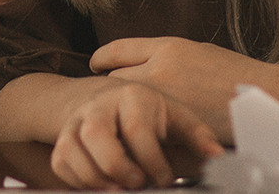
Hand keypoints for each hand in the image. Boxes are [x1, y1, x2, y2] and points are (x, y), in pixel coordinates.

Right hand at [51, 78, 223, 189]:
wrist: (105, 98)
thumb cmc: (147, 112)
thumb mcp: (175, 115)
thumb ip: (197, 135)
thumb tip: (218, 157)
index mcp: (132, 95)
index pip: (136, 127)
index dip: (151, 159)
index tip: (165, 179)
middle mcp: (99, 104)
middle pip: (96, 134)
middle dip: (117, 166)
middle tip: (137, 183)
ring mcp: (77, 120)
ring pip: (71, 148)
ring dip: (95, 177)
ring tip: (118, 189)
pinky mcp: (62, 136)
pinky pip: (60, 161)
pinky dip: (77, 180)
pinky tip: (101, 185)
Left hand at [90, 36, 265, 142]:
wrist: (268, 99)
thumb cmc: (235, 74)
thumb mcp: (196, 51)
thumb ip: (163, 55)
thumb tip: (134, 62)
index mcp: (167, 49)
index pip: (116, 51)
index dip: (101, 59)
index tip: (97, 64)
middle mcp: (161, 72)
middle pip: (114, 81)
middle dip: (111, 89)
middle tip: (110, 97)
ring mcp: (167, 103)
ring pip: (126, 111)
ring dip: (123, 114)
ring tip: (125, 118)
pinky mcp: (176, 131)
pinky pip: (146, 134)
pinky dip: (141, 136)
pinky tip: (144, 137)